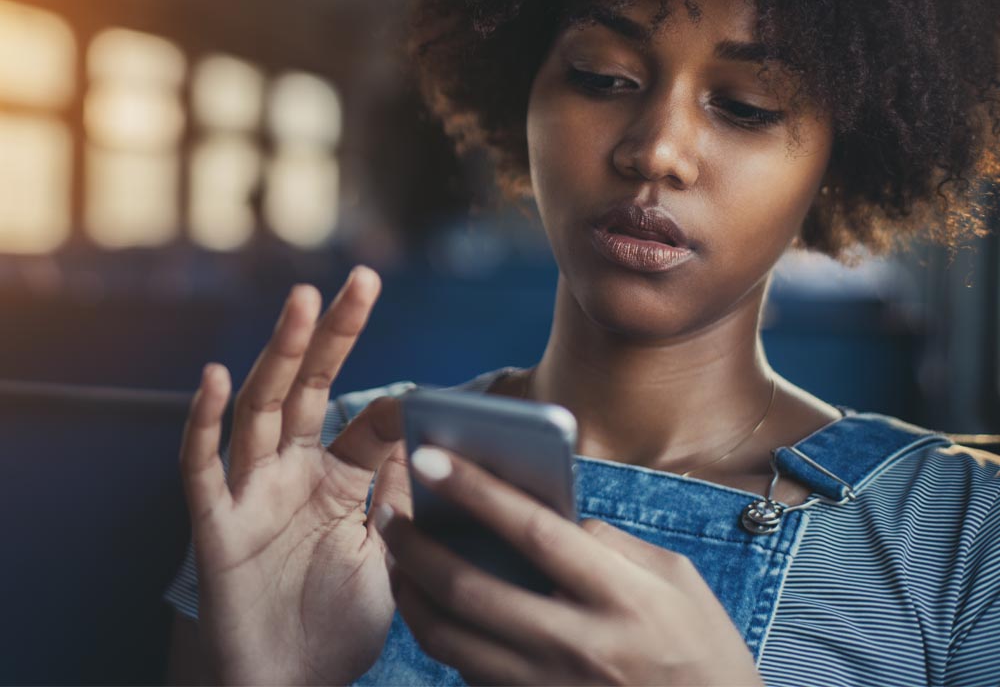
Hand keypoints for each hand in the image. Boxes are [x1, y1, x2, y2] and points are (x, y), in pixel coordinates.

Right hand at [179, 267, 409, 685]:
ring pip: (260, 410)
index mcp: (335, 479)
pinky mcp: (215, 526)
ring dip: (280, 355)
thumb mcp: (388, 554)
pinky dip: (204, 423)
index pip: (364, 422)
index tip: (427, 396)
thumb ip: (399, 496)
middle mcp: (290, 473)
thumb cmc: (338, 623)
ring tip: (304, 302)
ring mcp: (250, 493)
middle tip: (361, 280)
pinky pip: (202, 468)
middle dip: (333, 336)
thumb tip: (429, 440)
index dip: (394, 405)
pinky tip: (218, 377)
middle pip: (309, 390)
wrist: (294, 686)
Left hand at [377, 447, 763, 685]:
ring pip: (455, 642)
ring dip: (413, 595)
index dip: (477, 490)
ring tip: (395, 558)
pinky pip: (470, 675)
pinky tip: (430, 607)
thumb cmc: (703, 649)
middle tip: (387, 511)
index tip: (430, 455)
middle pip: (474, 591)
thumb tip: (554, 521)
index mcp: (620, 596)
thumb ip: (612, 545)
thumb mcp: (676, 580)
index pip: (535, 531)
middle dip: (418, 547)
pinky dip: (441, 637)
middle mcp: (579, 646)